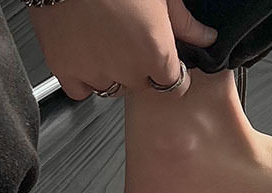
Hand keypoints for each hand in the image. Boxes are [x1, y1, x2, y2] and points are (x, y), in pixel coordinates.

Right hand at [28, 0, 216, 99]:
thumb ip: (184, 22)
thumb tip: (205, 37)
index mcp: (156, 53)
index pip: (175, 86)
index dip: (172, 74)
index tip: (167, 64)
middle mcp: (128, 70)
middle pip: (142, 85)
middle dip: (140, 68)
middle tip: (129, 37)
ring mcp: (96, 73)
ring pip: (111, 87)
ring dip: (112, 72)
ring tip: (105, 38)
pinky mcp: (66, 70)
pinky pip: (80, 90)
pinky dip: (84, 78)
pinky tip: (85, 53)